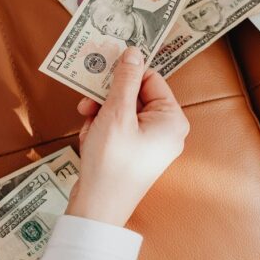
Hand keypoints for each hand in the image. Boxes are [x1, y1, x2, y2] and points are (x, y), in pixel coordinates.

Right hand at [67, 47, 189, 226]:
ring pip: (122, 111)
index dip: (125, 75)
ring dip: (100, 115)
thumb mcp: (116, 114)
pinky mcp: (134, 154)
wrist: (98, 207)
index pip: (151, 79)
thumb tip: (133, 52)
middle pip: (135, 94)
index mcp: (172, 119)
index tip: (101, 74)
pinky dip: (100, 130)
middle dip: (107, 99)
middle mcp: (166, 130)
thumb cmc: (111, 162)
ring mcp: (150, 143)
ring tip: (89, 130)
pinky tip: (90, 141)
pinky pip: (117, 128)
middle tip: (87, 105)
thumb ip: (125, 80)